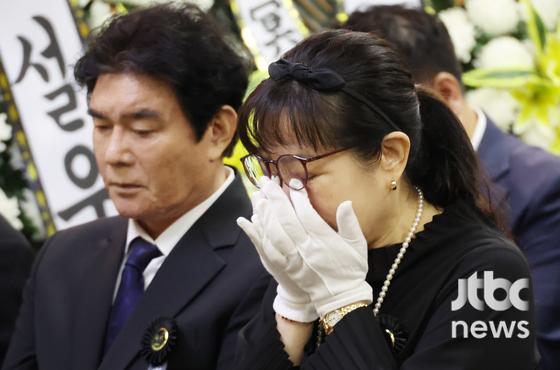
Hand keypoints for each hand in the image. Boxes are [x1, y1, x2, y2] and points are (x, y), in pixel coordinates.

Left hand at [258, 177, 371, 317]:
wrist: (340, 298)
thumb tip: (346, 202)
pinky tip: (250, 220)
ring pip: (274, 234)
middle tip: (267, 181)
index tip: (292, 184)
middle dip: (276, 199)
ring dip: (265, 214)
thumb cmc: (350, 269)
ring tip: (259, 196)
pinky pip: (267, 249)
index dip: (298, 198)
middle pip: (287, 221)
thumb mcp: (357, 246)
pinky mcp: (284, 267)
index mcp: (324, 242)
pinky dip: (257, 234)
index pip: (308, 215)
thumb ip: (350, 223)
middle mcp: (307, 250)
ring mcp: (293, 260)